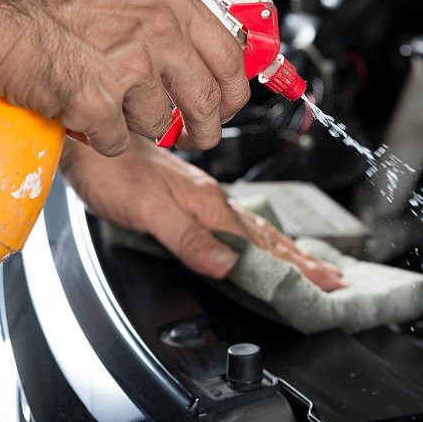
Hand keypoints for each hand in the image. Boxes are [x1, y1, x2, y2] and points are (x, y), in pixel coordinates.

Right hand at [0, 0, 250, 154]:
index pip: (230, 55)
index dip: (232, 90)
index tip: (226, 103)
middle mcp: (158, 29)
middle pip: (207, 100)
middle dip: (205, 128)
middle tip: (194, 135)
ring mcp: (129, 68)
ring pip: (158, 124)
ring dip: (136, 125)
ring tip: (107, 104)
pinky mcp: (98, 104)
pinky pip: (117, 141)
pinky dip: (100, 137)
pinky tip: (80, 113)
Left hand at [61, 134, 344, 290]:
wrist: (88, 138)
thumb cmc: (111, 171)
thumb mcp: (147, 209)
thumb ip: (188, 237)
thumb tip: (228, 264)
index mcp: (207, 205)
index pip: (260, 245)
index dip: (294, 267)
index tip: (325, 283)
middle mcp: (210, 199)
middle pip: (266, 236)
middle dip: (302, 260)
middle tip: (334, 279)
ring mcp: (202, 196)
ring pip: (254, 228)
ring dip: (285, 249)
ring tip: (312, 264)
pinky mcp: (189, 196)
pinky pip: (236, 221)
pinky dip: (258, 237)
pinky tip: (260, 241)